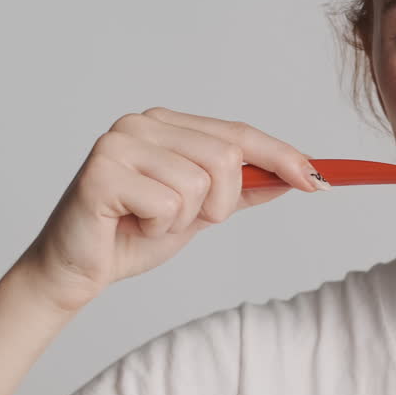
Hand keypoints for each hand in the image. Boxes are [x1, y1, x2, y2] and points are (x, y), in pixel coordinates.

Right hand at [14, 107, 323, 311]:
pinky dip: (160, 227)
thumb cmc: (133, 235)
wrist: (77, 271)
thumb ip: (244, 191)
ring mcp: (120, 142)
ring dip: (186, 218)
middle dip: (222, 202)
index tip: (318, 180)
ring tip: (151, 222)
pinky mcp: (102, 171)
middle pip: (227, 156)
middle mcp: (142, 123)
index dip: (282, 156)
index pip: (238, 133)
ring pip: (200, 182)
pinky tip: (131, 225)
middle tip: (186, 221)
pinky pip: (169, 203)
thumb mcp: (201, 213)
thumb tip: (299, 176)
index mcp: (166, 124)